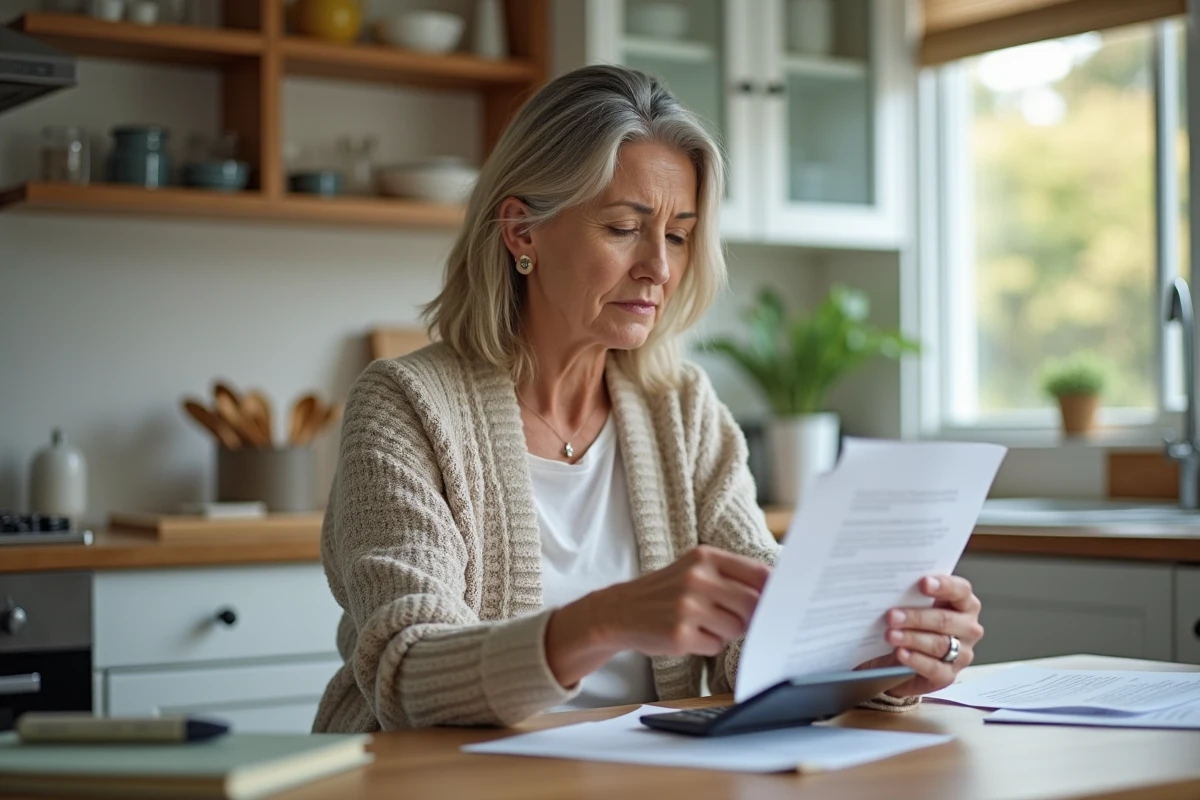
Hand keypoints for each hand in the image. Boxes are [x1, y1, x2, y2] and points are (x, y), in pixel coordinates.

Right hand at [545, 545, 769, 686]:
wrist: (619, 611)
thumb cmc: (666, 593)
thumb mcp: (695, 570)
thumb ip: (732, 576)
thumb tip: (778, 592)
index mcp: (705, 557)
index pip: (759, 573)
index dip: (773, 591)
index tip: (777, 601)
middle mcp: (697, 578)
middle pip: (752, 604)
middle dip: (747, 616)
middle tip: (729, 617)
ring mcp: (687, 606)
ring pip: (736, 628)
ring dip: (726, 632)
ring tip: (703, 624)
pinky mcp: (680, 634)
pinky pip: (716, 646)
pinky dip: (707, 645)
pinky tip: (689, 636)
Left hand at [857, 575, 983, 697]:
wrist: (898, 661)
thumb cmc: (909, 625)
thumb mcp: (911, 606)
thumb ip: (910, 594)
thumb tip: (892, 586)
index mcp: (963, 604)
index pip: (961, 590)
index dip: (944, 586)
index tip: (923, 583)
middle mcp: (968, 628)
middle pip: (946, 620)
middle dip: (917, 617)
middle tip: (892, 616)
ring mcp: (962, 653)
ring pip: (939, 644)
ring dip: (912, 638)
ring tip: (891, 635)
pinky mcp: (949, 675)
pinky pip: (934, 668)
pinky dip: (916, 660)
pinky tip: (901, 653)